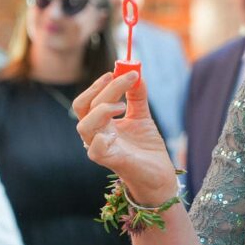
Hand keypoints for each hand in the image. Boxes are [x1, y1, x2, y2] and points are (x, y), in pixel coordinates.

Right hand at [74, 72, 176, 204]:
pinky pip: (96, 151)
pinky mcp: (112, 162)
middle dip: (103, 89)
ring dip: (102, 110)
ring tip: (124, 106)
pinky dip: (102, 139)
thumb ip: (137, 96)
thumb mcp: (142, 116)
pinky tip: (115, 132)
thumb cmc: (146, 147)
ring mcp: (101, 149)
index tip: (118, 70)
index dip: (100, 84)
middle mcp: (96, 135)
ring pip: (84, 127)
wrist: (160, 174)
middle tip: (124, 78)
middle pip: (85, 107)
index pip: (89, 100)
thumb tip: (137, 74)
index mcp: (100, 123)